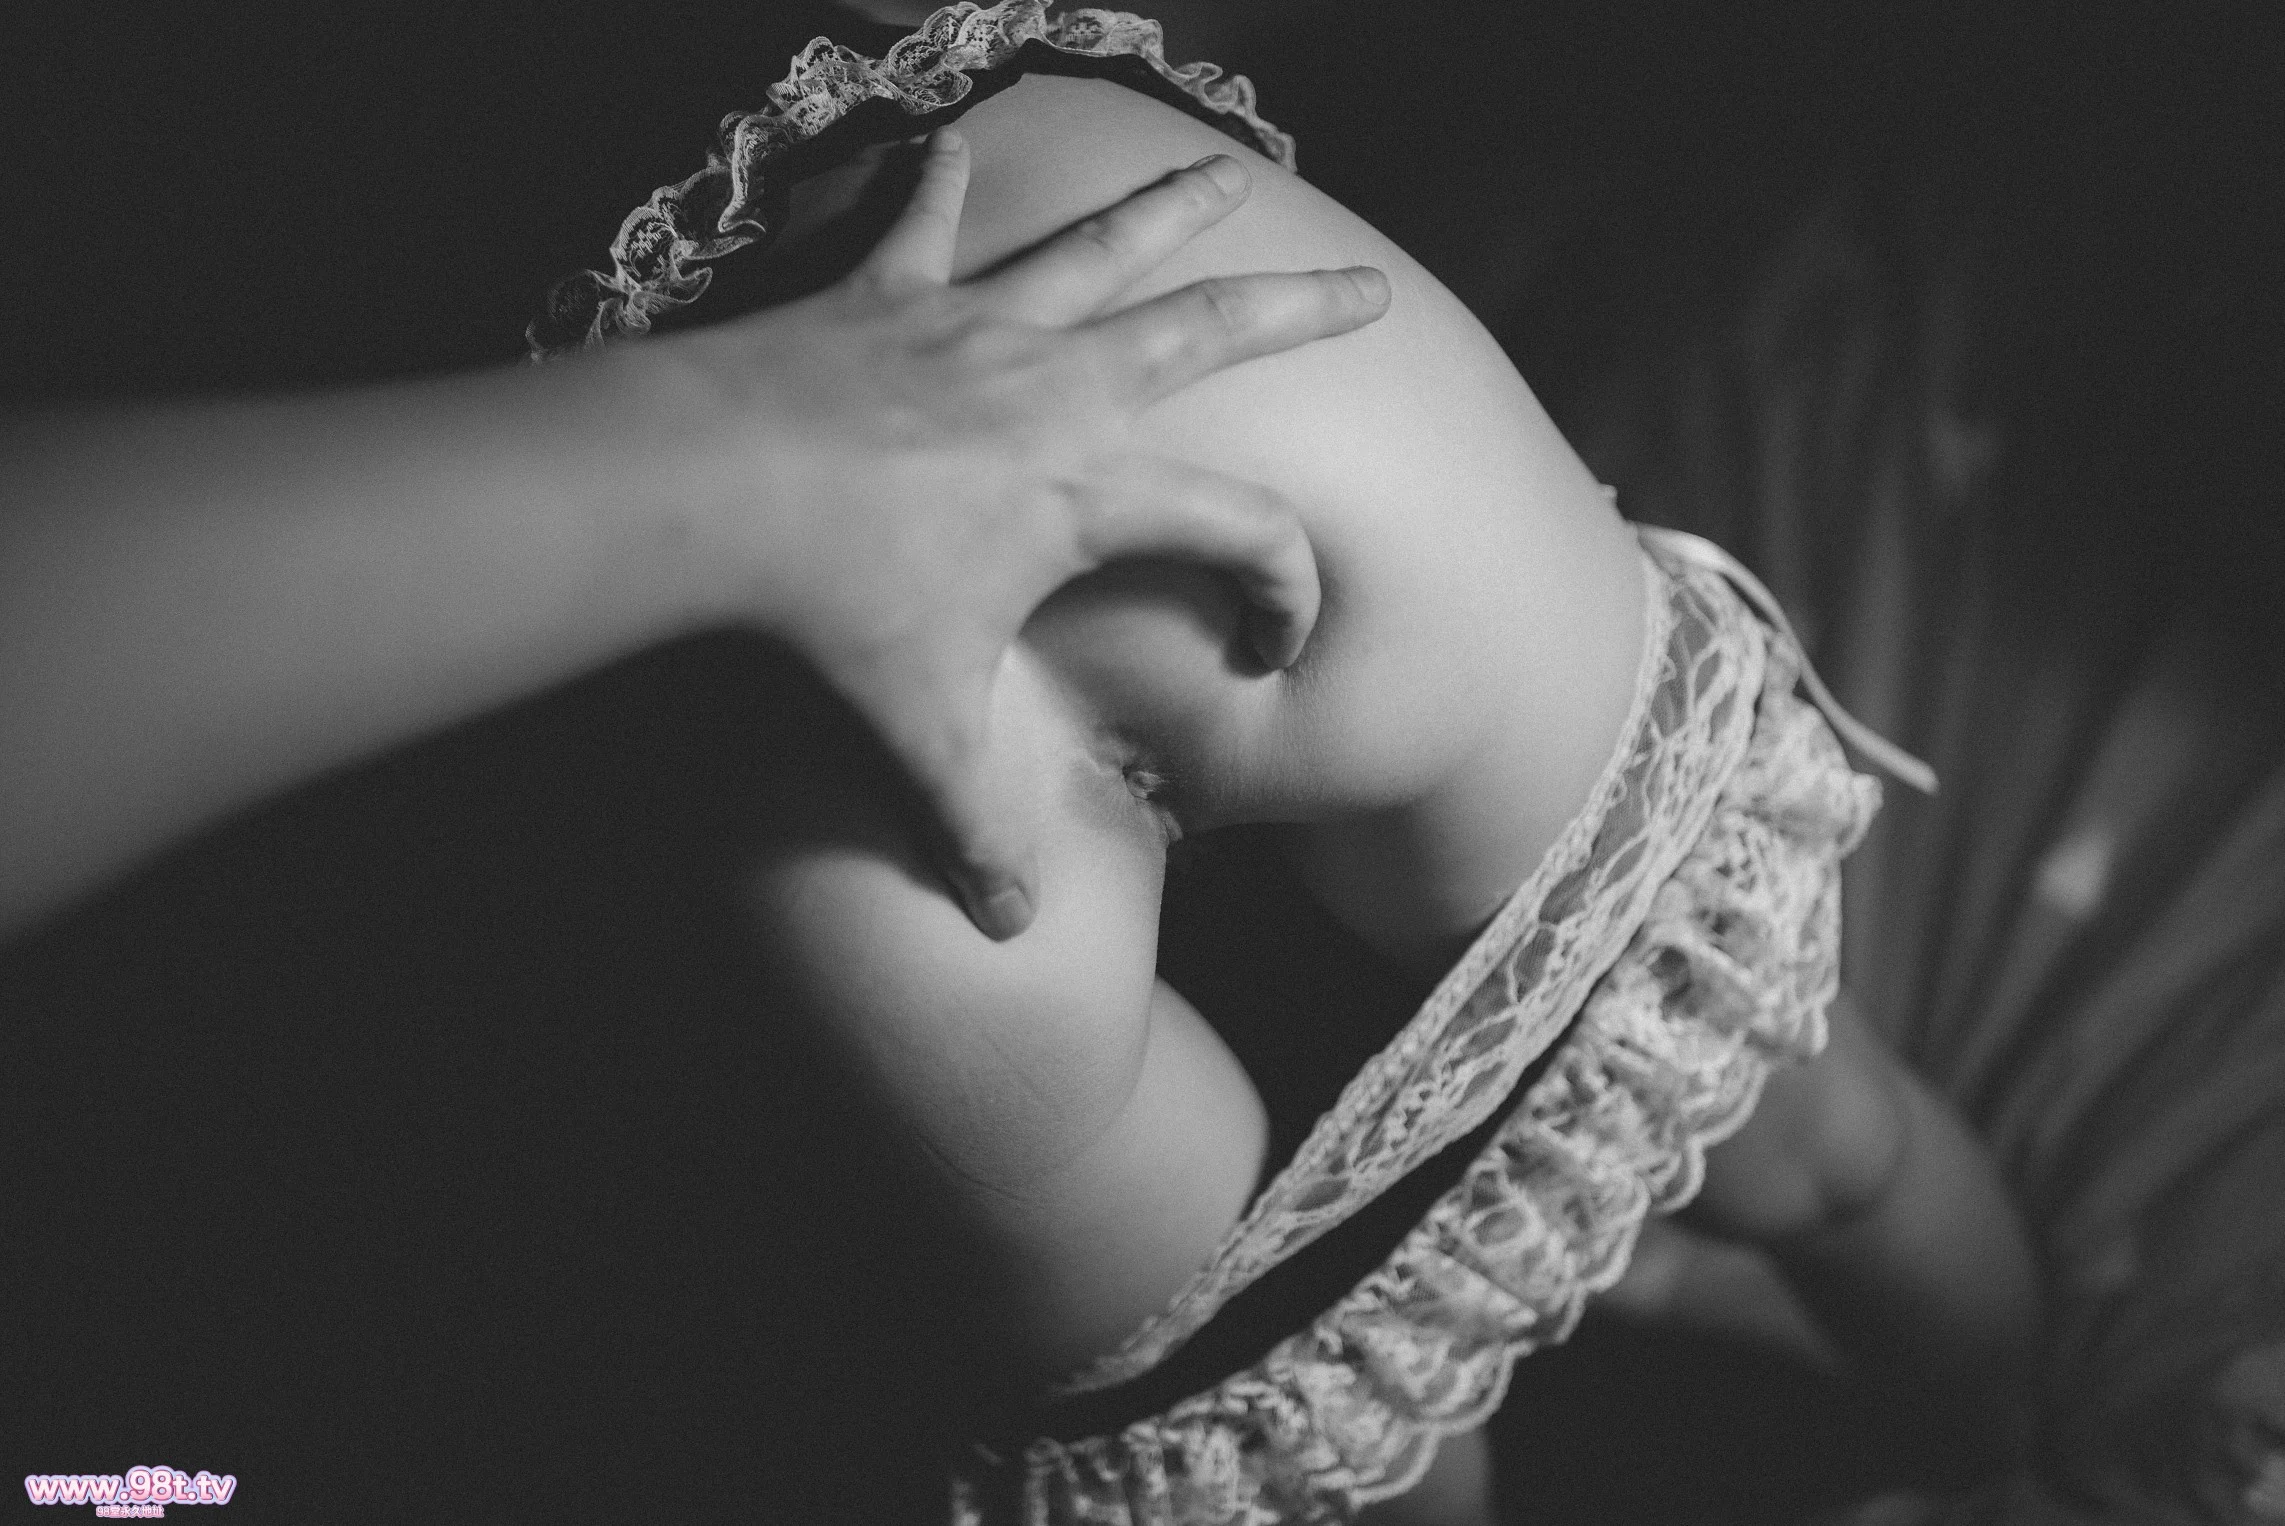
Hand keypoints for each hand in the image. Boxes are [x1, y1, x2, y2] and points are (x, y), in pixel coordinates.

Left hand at [663, 130, 1390, 938]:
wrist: (716, 486)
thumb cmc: (833, 608)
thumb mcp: (918, 727)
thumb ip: (973, 820)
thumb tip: (1007, 929)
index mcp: (1090, 492)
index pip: (1240, 532)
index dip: (1283, 590)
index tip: (1272, 647)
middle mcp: (1058, 389)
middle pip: (1211, 333)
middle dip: (1299, 308)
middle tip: (1367, 286)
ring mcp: (978, 327)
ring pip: (1103, 250)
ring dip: (1173, 212)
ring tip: (1231, 176)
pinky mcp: (892, 295)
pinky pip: (930, 222)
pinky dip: (944, 183)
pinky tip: (953, 140)